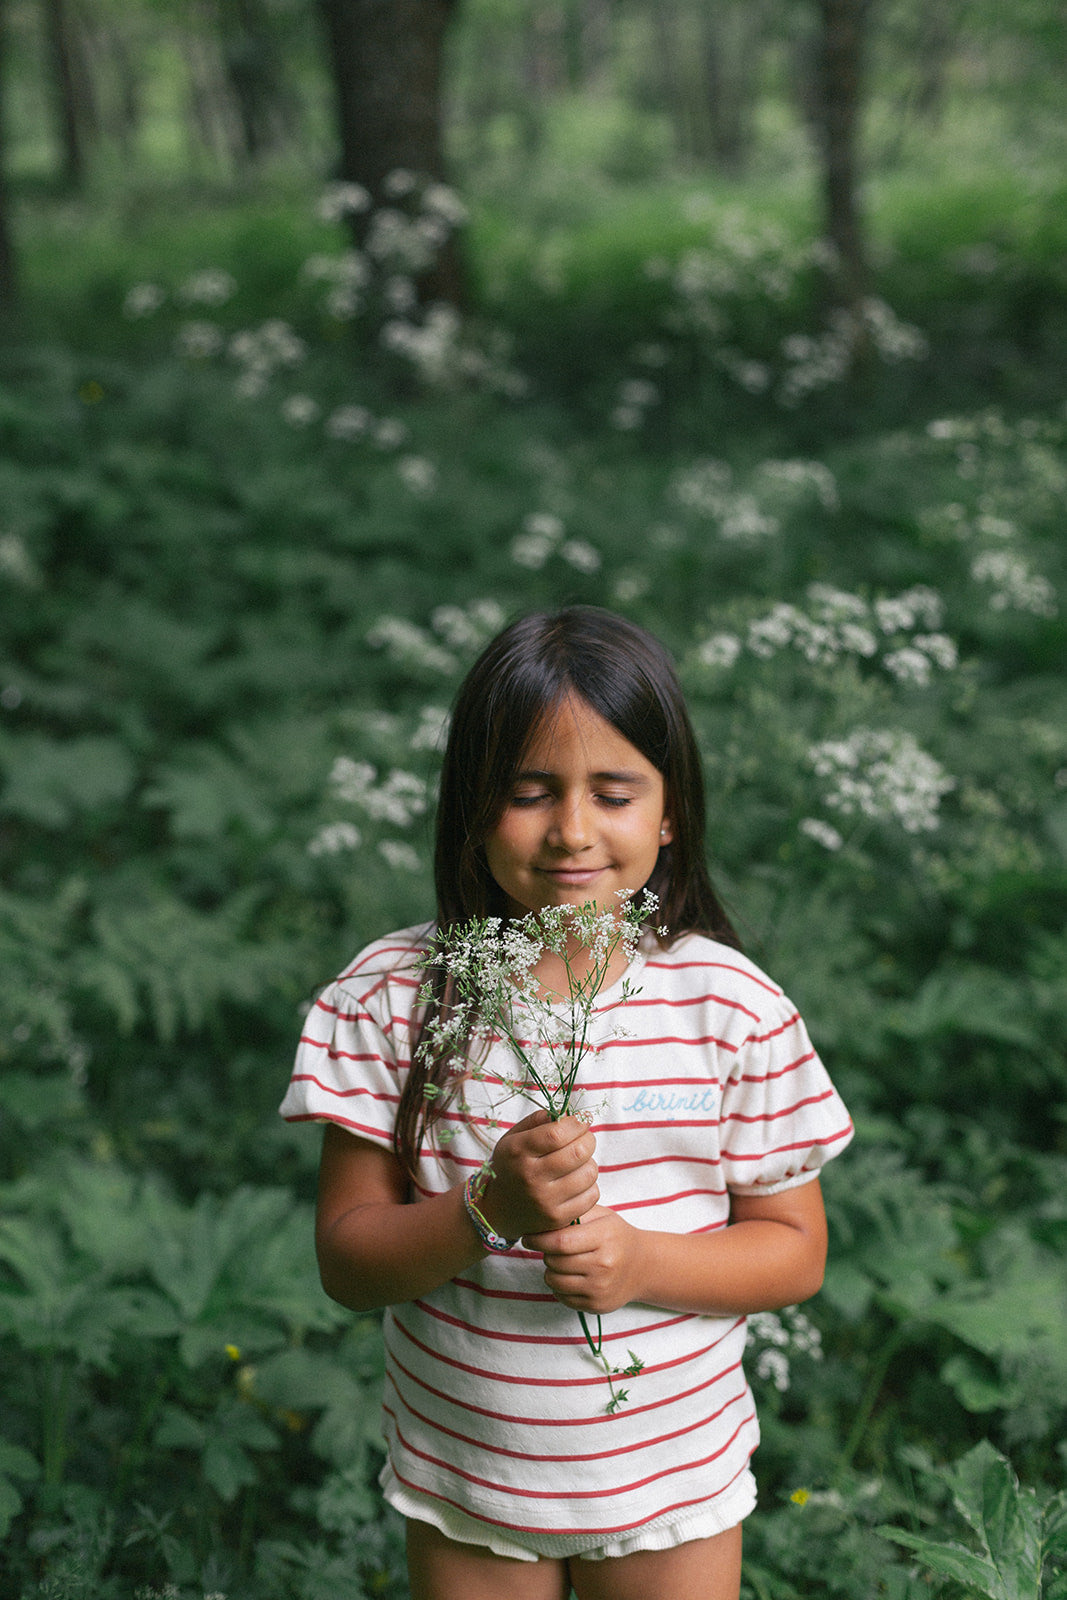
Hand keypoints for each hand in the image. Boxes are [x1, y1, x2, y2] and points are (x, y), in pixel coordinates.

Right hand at [481, 1109, 598, 1240]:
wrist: (497, 1210)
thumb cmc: (512, 1166)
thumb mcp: (513, 1138)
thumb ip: (538, 1121)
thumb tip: (569, 1114)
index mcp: (518, 1152)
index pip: (557, 1134)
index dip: (577, 1123)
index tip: (582, 1120)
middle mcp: (530, 1177)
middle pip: (578, 1152)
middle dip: (588, 1140)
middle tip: (584, 1139)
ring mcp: (545, 1201)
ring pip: (589, 1173)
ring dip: (589, 1163)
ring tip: (578, 1163)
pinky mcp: (558, 1218)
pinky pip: (591, 1195)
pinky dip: (589, 1185)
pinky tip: (577, 1182)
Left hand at [525, 1205, 647, 1314]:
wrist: (642, 1267)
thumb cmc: (616, 1236)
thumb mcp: (602, 1216)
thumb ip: (575, 1214)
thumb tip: (543, 1219)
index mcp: (604, 1238)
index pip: (561, 1241)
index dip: (539, 1239)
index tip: (529, 1237)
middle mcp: (604, 1265)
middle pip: (555, 1262)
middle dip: (546, 1253)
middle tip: (551, 1248)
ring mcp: (600, 1288)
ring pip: (555, 1281)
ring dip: (551, 1270)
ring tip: (561, 1262)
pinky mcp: (596, 1305)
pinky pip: (562, 1297)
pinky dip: (560, 1286)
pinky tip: (570, 1276)